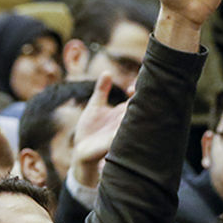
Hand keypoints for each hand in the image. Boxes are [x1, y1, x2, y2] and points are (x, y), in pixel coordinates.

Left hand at [69, 72, 128, 188]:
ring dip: (138, 114)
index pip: (136, 100)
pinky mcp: (115, 143)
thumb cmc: (89, 129)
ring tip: (138, 106)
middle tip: (139, 94)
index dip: (137, 92)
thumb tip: (107, 72)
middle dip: (142, 102)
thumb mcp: (95, 106)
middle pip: (139, 109)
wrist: (80, 150)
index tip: (131, 89)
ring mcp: (122, 132)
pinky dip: (129, 129)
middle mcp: (125, 122)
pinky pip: (125, 135)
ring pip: (136, 122)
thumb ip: (102, 90)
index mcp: (122, 112)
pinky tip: (128, 122)